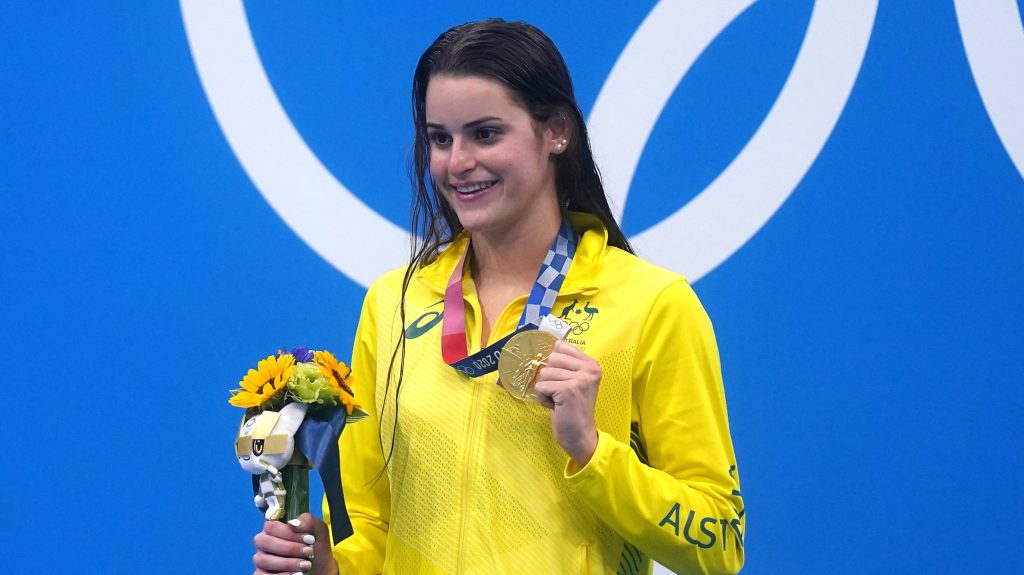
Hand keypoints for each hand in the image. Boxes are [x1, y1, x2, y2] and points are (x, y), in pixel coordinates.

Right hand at [252, 513, 337, 574]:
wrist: (320, 569)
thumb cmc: (316, 549)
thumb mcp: (318, 532)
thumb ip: (308, 521)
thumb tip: (292, 523)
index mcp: (275, 529)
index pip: (271, 526)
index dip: (289, 532)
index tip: (308, 539)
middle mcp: (265, 543)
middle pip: (265, 542)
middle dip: (289, 548)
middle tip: (308, 552)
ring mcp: (262, 559)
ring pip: (264, 560)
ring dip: (287, 563)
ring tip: (306, 565)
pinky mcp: (262, 574)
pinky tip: (296, 574)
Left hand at [533, 340, 600, 466]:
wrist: (580, 435)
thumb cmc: (573, 408)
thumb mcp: (574, 380)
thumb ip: (566, 364)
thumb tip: (552, 346)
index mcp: (591, 363)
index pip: (560, 346)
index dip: (555, 364)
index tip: (564, 381)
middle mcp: (589, 369)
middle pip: (551, 359)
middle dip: (549, 377)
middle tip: (561, 393)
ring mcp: (580, 379)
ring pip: (544, 373)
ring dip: (546, 389)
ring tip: (559, 400)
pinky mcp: (568, 390)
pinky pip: (540, 386)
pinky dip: (543, 398)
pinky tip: (557, 406)